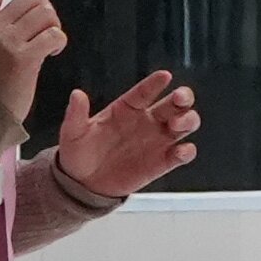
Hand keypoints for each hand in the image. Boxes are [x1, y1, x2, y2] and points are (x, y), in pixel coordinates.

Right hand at [0, 0, 68, 110]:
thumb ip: (3, 24)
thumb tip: (31, 4)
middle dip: (46, 11)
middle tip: (43, 31)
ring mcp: (8, 42)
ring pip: (47, 14)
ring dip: (54, 27)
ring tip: (46, 44)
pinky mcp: (24, 57)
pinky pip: (55, 35)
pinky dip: (59, 43)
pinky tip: (50, 54)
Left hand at [50, 72, 201, 206]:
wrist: (83, 184)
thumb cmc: (78, 153)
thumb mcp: (72, 133)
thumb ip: (76, 114)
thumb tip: (77, 94)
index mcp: (127, 108)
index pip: (145, 91)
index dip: (155, 83)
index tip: (165, 76)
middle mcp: (147, 121)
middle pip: (174, 104)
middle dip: (183, 98)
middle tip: (180, 98)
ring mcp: (157, 141)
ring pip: (185, 124)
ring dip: (188, 120)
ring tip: (177, 124)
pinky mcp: (162, 162)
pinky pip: (182, 154)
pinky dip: (187, 152)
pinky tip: (180, 152)